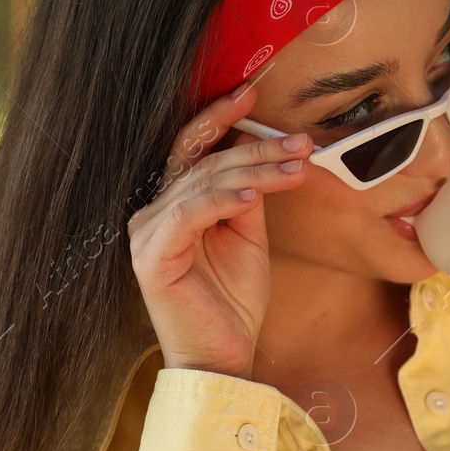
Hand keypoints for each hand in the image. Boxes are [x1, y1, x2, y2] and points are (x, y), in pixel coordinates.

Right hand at [127, 80, 311, 379]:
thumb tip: (265, 151)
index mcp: (174, 203)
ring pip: (203, 183)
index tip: (252, 92)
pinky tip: (251, 198)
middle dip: (258, 148)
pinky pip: (188, 216)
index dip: (218, 117)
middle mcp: (153, 212)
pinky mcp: (151, 258)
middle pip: (206, 162)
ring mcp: (148, 233)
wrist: (224, 358)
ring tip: (294, 167)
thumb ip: (248, 194)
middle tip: (302, 143)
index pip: (192, 147)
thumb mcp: (249, 236)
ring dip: (254, 171)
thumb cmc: (233, 301)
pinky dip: (221, 202)